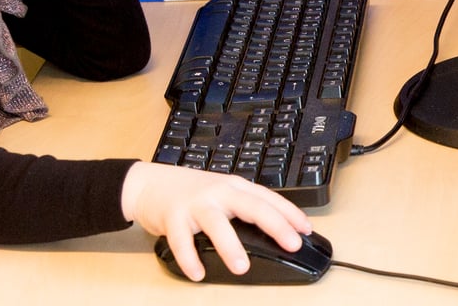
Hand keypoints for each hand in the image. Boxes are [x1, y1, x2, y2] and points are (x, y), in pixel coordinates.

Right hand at [121, 162, 312, 280]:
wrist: (149, 184)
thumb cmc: (191, 192)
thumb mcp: (223, 192)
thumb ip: (246, 207)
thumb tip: (278, 230)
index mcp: (235, 187)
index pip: (269, 198)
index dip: (290, 213)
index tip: (307, 229)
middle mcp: (219, 193)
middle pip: (252, 207)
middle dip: (275, 225)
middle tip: (292, 244)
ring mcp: (196, 203)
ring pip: (217, 224)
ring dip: (231, 246)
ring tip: (242, 267)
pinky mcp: (173, 216)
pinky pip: (182, 240)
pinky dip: (190, 258)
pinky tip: (198, 273)